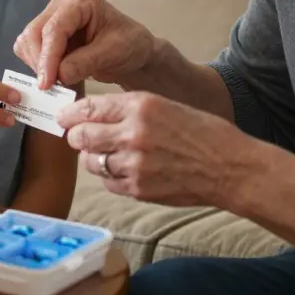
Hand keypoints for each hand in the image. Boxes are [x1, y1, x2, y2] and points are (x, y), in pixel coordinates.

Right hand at [13, 0, 156, 89]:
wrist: (132, 52)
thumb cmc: (129, 45)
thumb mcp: (114, 53)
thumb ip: (85, 62)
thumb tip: (58, 75)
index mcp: (80, 0)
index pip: (54, 29)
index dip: (48, 58)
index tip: (47, 84)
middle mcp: (60, 5)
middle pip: (34, 34)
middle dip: (40, 63)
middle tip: (53, 88)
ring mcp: (51, 19)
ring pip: (27, 43)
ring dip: (38, 67)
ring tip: (60, 85)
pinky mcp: (46, 35)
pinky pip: (29, 51)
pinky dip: (39, 68)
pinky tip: (57, 79)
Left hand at [58, 91, 256, 207]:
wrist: (230, 167)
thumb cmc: (202, 133)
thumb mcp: (165, 105)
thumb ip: (128, 109)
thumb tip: (92, 114)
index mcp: (141, 106)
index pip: (90, 107)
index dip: (71, 113)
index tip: (64, 116)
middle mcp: (134, 133)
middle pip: (81, 136)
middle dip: (74, 136)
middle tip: (75, 136)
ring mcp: (135, 164)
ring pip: (92, 161)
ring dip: (93, 157)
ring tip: (104, 153)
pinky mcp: (139, 189)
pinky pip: (109, 183)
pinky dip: (110, 177)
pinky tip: (123, 170)